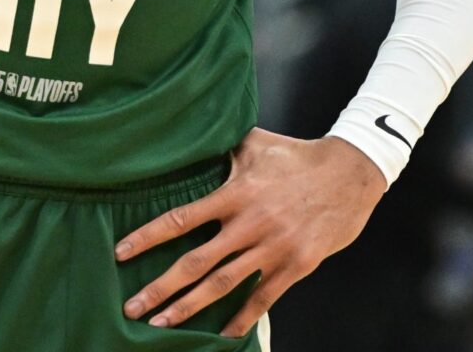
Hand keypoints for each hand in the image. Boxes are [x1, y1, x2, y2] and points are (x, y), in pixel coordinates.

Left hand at [116, 129, 386, 337]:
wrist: (351, 173)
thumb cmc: (299, 156)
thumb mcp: (256, 144)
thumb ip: (221, 149)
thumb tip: (190, 141)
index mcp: (235, 194)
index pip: (181, 219)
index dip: (148, 238)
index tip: (121, 253)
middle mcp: (250, 224)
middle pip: (196, 262)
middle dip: (161, 288)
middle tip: (132, 308)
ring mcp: (274, 248)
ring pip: (224, 285)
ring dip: (190, 307)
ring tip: (162, 323)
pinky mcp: (297, 265)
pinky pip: (264, 297)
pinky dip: (242, 318)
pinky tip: (222, 335)